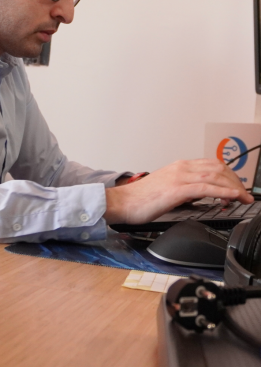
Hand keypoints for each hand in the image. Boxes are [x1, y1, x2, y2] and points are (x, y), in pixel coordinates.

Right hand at [103, 159, 253, 224]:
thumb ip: (181, 187)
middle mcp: (180, 168)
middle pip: (218, 168)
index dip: (228, 175)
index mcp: (177, 167)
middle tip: (243, 194)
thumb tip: (196, 195)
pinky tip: (233, 198)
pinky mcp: (178, 190)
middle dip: (235, 180)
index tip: (236, 187)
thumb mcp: (165, 188)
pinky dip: (225, 192)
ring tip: (243, 198)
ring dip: (234, 187)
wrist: (122, 202)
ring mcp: (179, 177)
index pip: (211, 164)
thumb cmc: (139, 199)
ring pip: (216, 176)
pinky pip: (207, 188)